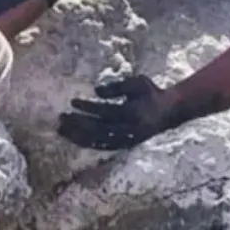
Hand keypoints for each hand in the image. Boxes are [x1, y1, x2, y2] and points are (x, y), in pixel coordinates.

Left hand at [57, 75, 182, 150]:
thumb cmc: (150, 93)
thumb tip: (96, 91)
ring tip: (62, 130)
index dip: (88, 107)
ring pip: (98, 141)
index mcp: (132, 112)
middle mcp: (128, 129)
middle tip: (60, 119)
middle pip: (98, 129)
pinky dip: (88, 144)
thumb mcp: (137, 83)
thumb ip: (117, 86)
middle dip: (78, 124)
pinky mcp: (124, 145)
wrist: (169, 113)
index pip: (105, 111)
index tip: (72, 102)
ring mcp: (126, 140)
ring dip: (78, 136)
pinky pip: (103, 147)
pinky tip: (75, 139)